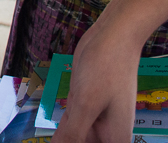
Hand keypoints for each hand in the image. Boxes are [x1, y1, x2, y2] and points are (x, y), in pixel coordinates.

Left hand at [51, 23, 143, 142]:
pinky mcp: (86, 107)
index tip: (66, 141)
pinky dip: (61, 132)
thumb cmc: (107, 66)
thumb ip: (72, 134)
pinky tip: (52, 135)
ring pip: (74, 141)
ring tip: (61, 119)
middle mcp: (108, 134)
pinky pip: (71, 127)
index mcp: (115, 140)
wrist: (114, 35)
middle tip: (59, 135)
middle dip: (68, 142)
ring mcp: (96, 121)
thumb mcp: (86, 103)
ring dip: (63, 139)